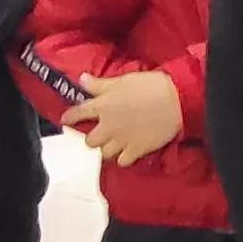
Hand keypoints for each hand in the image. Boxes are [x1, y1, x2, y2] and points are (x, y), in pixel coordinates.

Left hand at [61, 70, 183, 164]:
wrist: (176, 100)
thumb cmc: (150, 86)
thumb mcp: (121, 80)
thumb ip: (99, 84)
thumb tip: (81, 79)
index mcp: (102, 106)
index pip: (77, 114)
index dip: (69, 118)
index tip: (66, 120)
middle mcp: (108, 126)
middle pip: (89, 141)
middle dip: (92, 137)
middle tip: (99, 132)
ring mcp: (122, 140)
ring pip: (104, 153)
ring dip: (107, 148)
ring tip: (114, 142)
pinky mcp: (136, 150)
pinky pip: (122, 162)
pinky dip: (123, 158)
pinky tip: (127, 151)